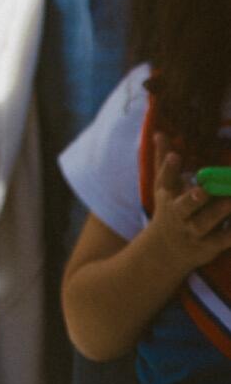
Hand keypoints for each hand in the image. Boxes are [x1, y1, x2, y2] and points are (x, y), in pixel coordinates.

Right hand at [145, 149, 230, 273]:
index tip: (175, 156)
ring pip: (206, 223)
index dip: (169, 168)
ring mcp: (193, 232)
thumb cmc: (168, 209)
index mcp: (167, 196)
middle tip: (203, 190)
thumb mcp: (162, 187)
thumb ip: (164, 161)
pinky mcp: (208, 247)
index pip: (166, 179)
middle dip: (193, 198)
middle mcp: (178, 214)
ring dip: (219, 212)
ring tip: (230, 201)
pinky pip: (222, 240)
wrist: (166, 250)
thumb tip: (159, 133)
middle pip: (185, 206)